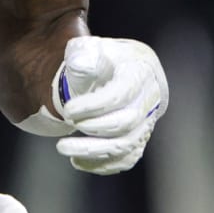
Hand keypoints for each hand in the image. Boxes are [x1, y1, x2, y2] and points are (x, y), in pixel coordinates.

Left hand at [52, 36, 167, 174]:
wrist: (114, 72)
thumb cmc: (100, 59)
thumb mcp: (89, 47)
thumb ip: (83, 53)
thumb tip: (79, 64)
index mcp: (141, 70)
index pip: (122, 94)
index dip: (94, 105)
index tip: (67, 110)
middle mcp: (150, 98)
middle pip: (127, 122)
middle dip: (93, 128)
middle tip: (66, 122)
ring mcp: (147, 121)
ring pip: (127, 146)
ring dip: (93, 151)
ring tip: (63, 147)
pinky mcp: (139, 139)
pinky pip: (126, 159)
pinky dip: (102, 165)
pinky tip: (77, 161)